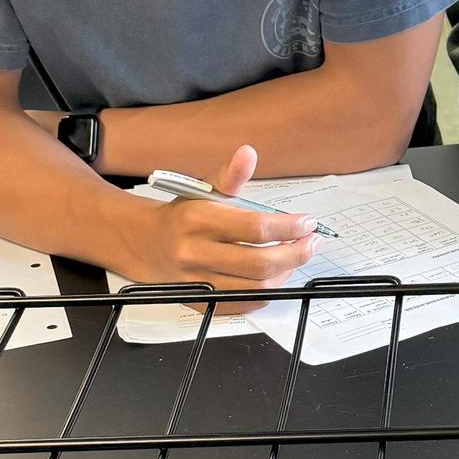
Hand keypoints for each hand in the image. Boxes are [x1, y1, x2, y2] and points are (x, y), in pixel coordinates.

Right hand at [127, 144, 321, 307]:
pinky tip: (277, 275)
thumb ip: (231, 174)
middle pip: (260, 263)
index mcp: (197, 221)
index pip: (255, 228)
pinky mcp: (201, 302)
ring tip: (296, 256)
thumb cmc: (182, 216)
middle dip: (295, 253)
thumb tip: (248, 153)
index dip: (288, 227)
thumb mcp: (203, 189)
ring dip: (285, 273)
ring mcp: (198, 282)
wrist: (147, 245)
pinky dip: (267, 292)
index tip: (307, 223)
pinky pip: (244, 304)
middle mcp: (195, 254)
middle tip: (311, 242)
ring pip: (256, 288)